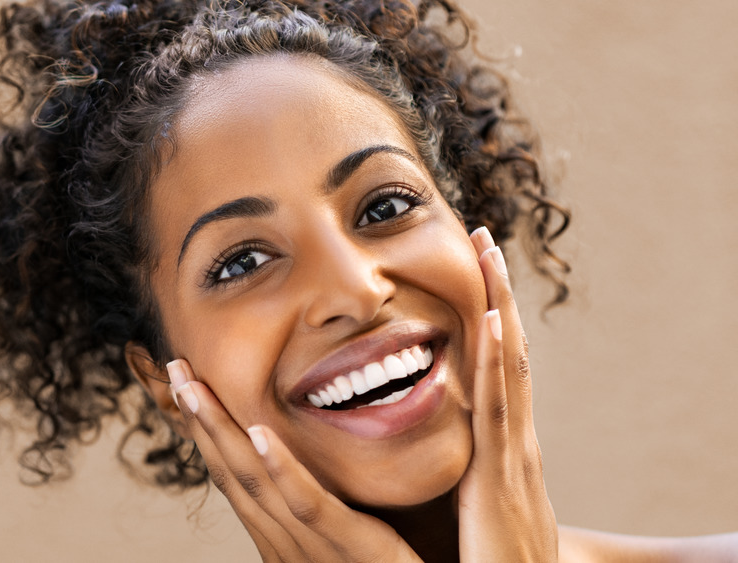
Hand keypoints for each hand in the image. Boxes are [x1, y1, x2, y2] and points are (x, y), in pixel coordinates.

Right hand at [167, 361, 420, 562]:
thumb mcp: (353, 540)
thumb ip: (331, 510)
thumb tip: (312, 464)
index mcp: (283, 542)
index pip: (235, 478)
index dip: (207, 432)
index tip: (187, 387)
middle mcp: (285, 547)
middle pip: (232, 474)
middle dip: (201, 420)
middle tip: (175, 368)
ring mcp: (313, 550)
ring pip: (256, 482)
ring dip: (220, 430)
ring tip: (195, 387)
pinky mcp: (352, 548)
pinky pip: (308, 503)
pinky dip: (281, 466)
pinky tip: (259, 432)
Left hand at [458, 227, 558, 560]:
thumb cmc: (489, 562)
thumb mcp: (475, 505)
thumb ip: (464, 471)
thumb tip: (440, 444)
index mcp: (501, 447)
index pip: (497, 368)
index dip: (491, 317)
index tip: (478, 271)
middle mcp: (513, 442)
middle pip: (509, 353)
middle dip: (499, 295)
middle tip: (485, 238)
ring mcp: (512, 456)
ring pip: (508, 367)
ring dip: (501, 307)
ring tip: (490, 254)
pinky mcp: (499, 479)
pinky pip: (497, 411)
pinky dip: (501, 364)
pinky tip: (496, 324)